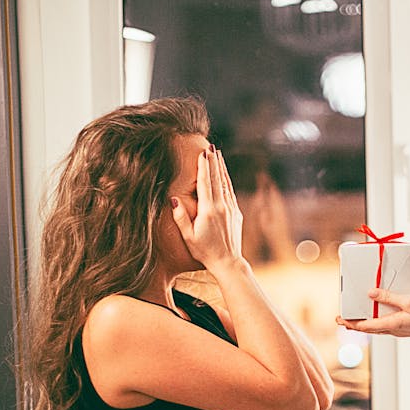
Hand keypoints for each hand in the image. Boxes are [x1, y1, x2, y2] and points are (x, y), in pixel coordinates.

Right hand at [172, 147, 243, 270]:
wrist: (228, 262)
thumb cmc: (205, 251)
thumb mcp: (188, 236)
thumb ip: (180, 217)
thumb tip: (173, 198)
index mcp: (208, 211)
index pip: (205, 183)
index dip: (204, 167)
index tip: (203, 153)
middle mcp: (222, 207)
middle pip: (217, 179)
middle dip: (213, 162)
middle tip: (211, 147)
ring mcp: (231, 209)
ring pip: (226, 184)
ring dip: (221, 168)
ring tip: (218, 154)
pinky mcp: (236, 213)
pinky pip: (230, 192)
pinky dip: (226, 181)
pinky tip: (224, 175)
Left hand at [336, 287, 409, 336]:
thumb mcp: (409, 301)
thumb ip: (390, 297)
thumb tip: (371, 293)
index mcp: (393, 325)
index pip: (367, 326)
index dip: (352, 323)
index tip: (340, 319)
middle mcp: (394, 328)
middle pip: (370, 327)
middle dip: (355, 323)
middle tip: (341, 319)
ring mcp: (400, 328)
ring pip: (378, 326)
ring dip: (366, 321)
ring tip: (355, 315)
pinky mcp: (406, 324)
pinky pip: (389, 322)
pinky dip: (380, 317)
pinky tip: (377, 310)